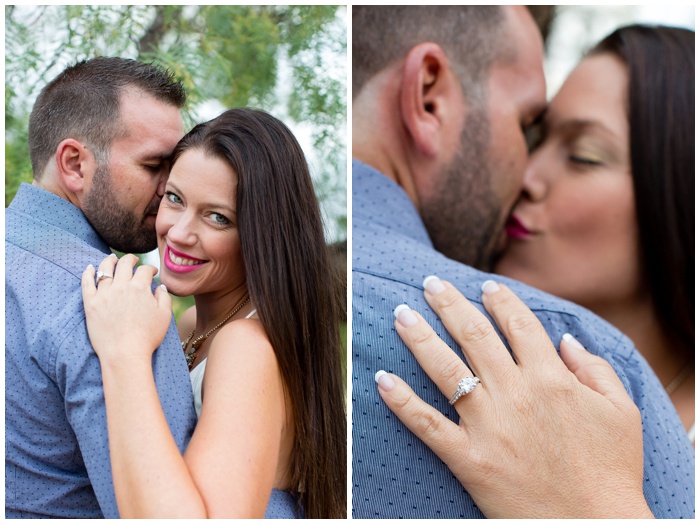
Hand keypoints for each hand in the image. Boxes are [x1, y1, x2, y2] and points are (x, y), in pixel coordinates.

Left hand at [81, 254, 171, 363]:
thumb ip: (164, 298)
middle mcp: (121, 286)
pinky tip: (90, 267)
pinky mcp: (90, 303)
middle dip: (131, 259)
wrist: (124, 354)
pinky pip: (86, 282)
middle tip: (133, 260)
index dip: (150, 269)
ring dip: (110, 260)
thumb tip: (160, 287)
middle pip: (125, 264)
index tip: (152, 272)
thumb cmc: (147, 337)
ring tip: (112, 259)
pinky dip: (88, 272)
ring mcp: (104, 294)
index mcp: (140, 288)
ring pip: (105, 268)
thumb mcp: (164, 316)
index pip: (145, 270)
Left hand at [376, 278, 652, 518]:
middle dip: (449, 304)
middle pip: (475, 336)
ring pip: (446, 369)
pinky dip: (402, 402)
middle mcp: (515, 393)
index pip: (519, 325)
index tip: (485, 286)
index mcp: (552, 378)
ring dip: (420, 337)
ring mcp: (489, 425)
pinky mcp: (469, 458)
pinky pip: (428, 424)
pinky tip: (382, 380)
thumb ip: (595, 369)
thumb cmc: (612, 471)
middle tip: (430, 283)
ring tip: (401, 313)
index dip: (500, 301)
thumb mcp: (622, 412)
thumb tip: (567, 339)